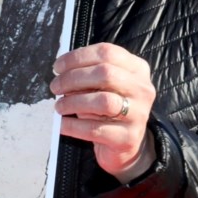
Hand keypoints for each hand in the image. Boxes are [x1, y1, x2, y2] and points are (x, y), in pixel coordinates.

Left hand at [50, 42, 156, 183]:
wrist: (124, 144)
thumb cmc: (108, 108)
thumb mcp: (103, 86)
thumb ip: (87, 74)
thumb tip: (61, 72)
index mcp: (137, 68)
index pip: (107, 52)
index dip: (78, 57)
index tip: (58, 67)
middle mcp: (142, 89)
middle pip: (105, 74)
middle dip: (73, 78)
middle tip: (55, 87)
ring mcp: (138, 114)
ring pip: (103, 101)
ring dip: (73, 102)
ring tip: (59, 106)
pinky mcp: (128, 138)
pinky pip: (96, 129)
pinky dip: (73, 126)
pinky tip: (62, 124)